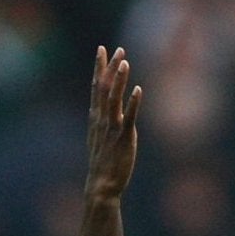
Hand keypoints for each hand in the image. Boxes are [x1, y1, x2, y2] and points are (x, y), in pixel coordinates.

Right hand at [83, 45, 141, 201]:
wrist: (102, 185)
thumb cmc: (103, 164)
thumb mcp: (99, 138)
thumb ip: (101, 122)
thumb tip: (101, 110)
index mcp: (96, 118)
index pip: (96, 87)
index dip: (100, 68)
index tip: (102, 50)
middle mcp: (102, 120)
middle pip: (104, 88)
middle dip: (110, 68)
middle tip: (117, 49)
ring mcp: (112, 128)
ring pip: (114, 99)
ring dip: (119, 80)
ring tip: (125, 62)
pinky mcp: (123, 138)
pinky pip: (128, 117)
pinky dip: (133, 103)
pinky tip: (138, 90)